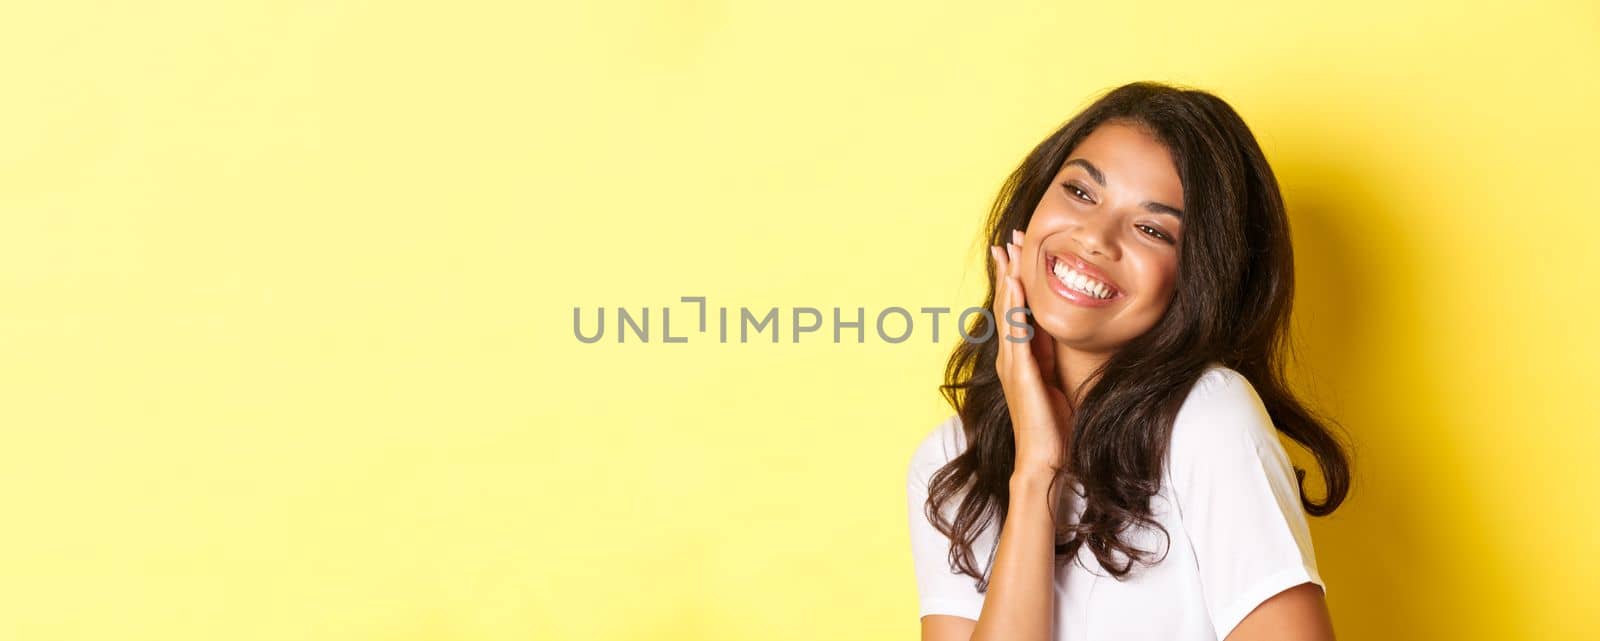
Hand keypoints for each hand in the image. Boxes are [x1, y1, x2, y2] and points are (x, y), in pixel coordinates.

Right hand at [991, 229, 1073, 476]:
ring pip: (1008, 312)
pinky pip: (1016, 330)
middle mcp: (1010, 357)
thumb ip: (1051, 358)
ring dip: (1008, 279)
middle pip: (1006, 304)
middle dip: (1007, 271)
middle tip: (1007, 240)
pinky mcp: (1020, 371)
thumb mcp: (1055, 381)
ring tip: (1008, 252)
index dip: (1014, 281)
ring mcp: (1012, 363)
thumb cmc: (1053, 426)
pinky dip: (1014, 305)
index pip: (1016, 312)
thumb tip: (1057, 335)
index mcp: (1020, 358)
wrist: (1045, 458)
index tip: (1016, 254)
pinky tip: (1015, 285)